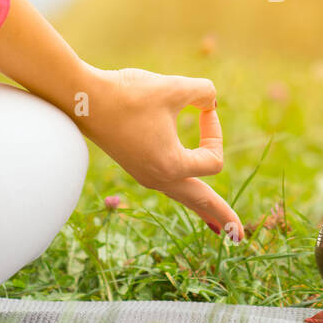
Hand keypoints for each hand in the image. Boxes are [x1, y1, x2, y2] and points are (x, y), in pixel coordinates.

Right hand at [79, 66, 241, 240]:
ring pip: (183, 196)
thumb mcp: (174, 87)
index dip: (215, 131)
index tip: (204, 108)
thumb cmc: (128, 94)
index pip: (213, 159)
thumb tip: (211, 100)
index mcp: (171, 166)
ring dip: (202, 207)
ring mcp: (145, 175)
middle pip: (200, 201)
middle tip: (240, 235)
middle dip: (221, 215)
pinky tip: (186, 191)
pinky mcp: (136, 166)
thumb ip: (204, 92)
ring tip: (218, 224)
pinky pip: (169, 185)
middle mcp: (158, 178)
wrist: (82, 98)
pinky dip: (185, 192)